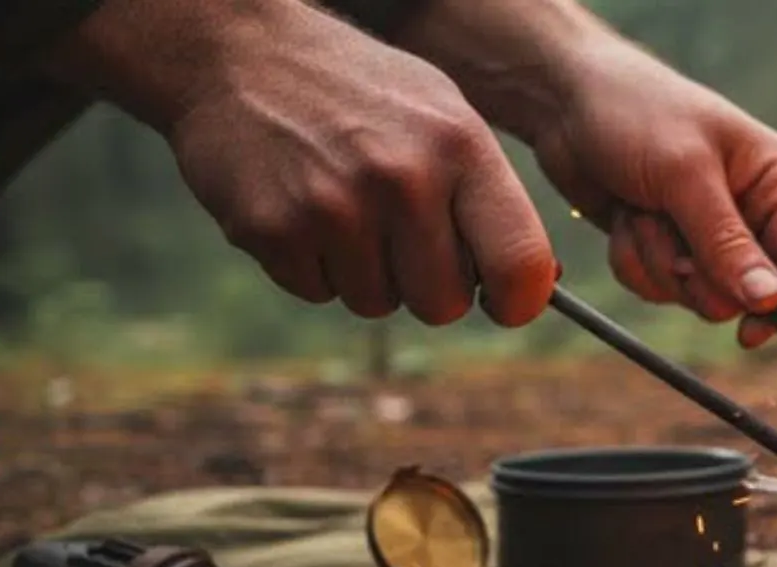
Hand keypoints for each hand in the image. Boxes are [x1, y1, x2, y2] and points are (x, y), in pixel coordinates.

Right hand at [44, 0, 558, 325]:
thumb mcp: (442, 116)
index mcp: (460, 145)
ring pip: (378, 304)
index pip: (520, 263)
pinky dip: (314, 266)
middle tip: (404, 240)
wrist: (236, 52)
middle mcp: (404, 178)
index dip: (519, 301)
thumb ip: (490, 196)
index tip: (505, 302)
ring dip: (367, 274)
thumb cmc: (360, 92)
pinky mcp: (274, 230)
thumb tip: (540, 285)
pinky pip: (318, 293)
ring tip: (346, 206)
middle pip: (445, 304)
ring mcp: (335, 206)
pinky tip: (304, 207)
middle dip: (429, 287)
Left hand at [395, 0, 776, 347]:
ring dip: (657, 260)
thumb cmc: (636, 115)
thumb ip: (726, 242)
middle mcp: (749, 210)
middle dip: (696, 271)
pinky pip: (659, 287)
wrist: (565, 102)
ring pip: (697, 294)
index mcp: (775, 180)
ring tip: (640, 209)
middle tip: (668, 234)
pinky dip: (635, 260)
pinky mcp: (667, 247)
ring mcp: (706, 233)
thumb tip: (769, 301)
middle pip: (746, 290)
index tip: (750, 333)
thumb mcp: (684, 175)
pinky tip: (624, 217)